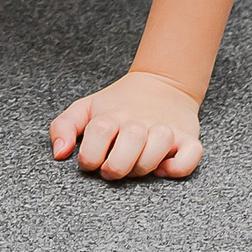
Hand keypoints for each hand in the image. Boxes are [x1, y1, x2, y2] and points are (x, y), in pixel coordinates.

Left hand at [51, 70, 202, 179]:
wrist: (162, 83)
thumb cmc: (118, 104)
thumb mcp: (85, 108)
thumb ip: (63, 127)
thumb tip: (60, 154)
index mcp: (112, 115)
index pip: (98, 132)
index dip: (90, 157)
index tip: (91, 162)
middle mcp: (139, 121)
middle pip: (130, 143)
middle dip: (117, 166)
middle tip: (113, 168)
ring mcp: (166, 129)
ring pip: (159, 147)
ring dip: (146, 164)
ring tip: (137, 164)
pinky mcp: (188, 138)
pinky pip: (191, 157)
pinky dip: (178, 167)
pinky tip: (163, 167)